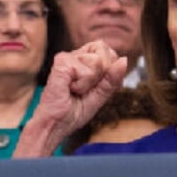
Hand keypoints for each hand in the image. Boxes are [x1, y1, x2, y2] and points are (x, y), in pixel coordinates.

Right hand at [14, 41, 127, 156]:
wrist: (53, 126)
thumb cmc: (72, 114)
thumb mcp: (99, 97)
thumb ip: (112, 80)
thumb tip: (124, 60)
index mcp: (85, 62)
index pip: (109, 53)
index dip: (108, 71)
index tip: (93, 88)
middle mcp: (76, 56)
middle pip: (105, 50)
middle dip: (101, 75)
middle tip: (84, 89)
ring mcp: (68, 58)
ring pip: (98, 61)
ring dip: (90, 83)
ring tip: (74, 90)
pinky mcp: (62, 62)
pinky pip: (87, 70)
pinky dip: (82, 85)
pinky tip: (69, 89)